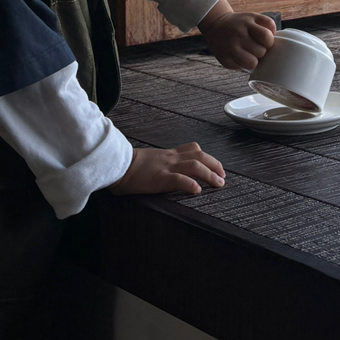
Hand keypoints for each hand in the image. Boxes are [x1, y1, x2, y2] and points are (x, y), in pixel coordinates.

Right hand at [109, 143, 224, 195]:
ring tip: (218, 184)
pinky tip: (197, 190)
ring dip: (209, 174)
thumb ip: (162, 162)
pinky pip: (178, 179)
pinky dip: (190, 184)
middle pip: (199, 156)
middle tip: (223, 177)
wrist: (116, 165)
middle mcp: (170, 158)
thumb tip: (173, 172)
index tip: (217, 167)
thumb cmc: (130, 166)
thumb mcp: (151, 160)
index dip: (208, 158)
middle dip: (214, 165)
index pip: (193, 149)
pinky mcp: (158, 178)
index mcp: (168, 154)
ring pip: (194, 166)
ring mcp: (166, 167)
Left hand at [198, 0, 276, 70]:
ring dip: (268, 42)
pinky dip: (271, 29)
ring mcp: (245, 24)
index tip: (251, 59)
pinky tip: (266, 32)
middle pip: (261, 50)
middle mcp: (238, 36)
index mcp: (230, 50)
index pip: (252, 62)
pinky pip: (269, 22)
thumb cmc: (225, 46)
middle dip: (261, 53)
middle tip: (255, 50)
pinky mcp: (252, 15)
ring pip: (266, 36)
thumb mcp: (227, 60)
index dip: (254, 63)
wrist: (218, 24)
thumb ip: (242, 65)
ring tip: (264, 43)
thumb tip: (260, 65)